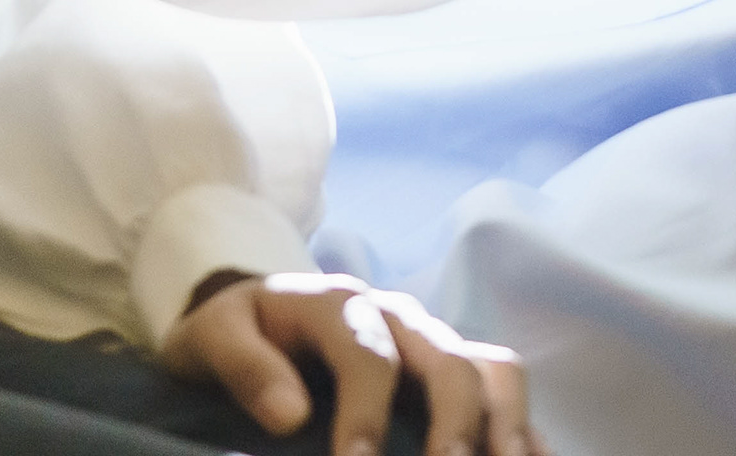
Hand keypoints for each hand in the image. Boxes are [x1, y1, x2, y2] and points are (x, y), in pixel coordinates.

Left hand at [162, 269, 542, 455]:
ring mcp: (433, 341)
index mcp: (339, 306)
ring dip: (505, 425)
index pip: (368, 357)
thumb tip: (290, 416)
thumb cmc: (237, 331)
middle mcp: (399, 317)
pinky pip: (503, 390)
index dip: (367, 415)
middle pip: (447, 361)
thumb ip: (245, 367)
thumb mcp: (213, 338)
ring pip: (492, 370)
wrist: (257, 312)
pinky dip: (522, 430)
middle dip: (455, 425)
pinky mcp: (452, 367)